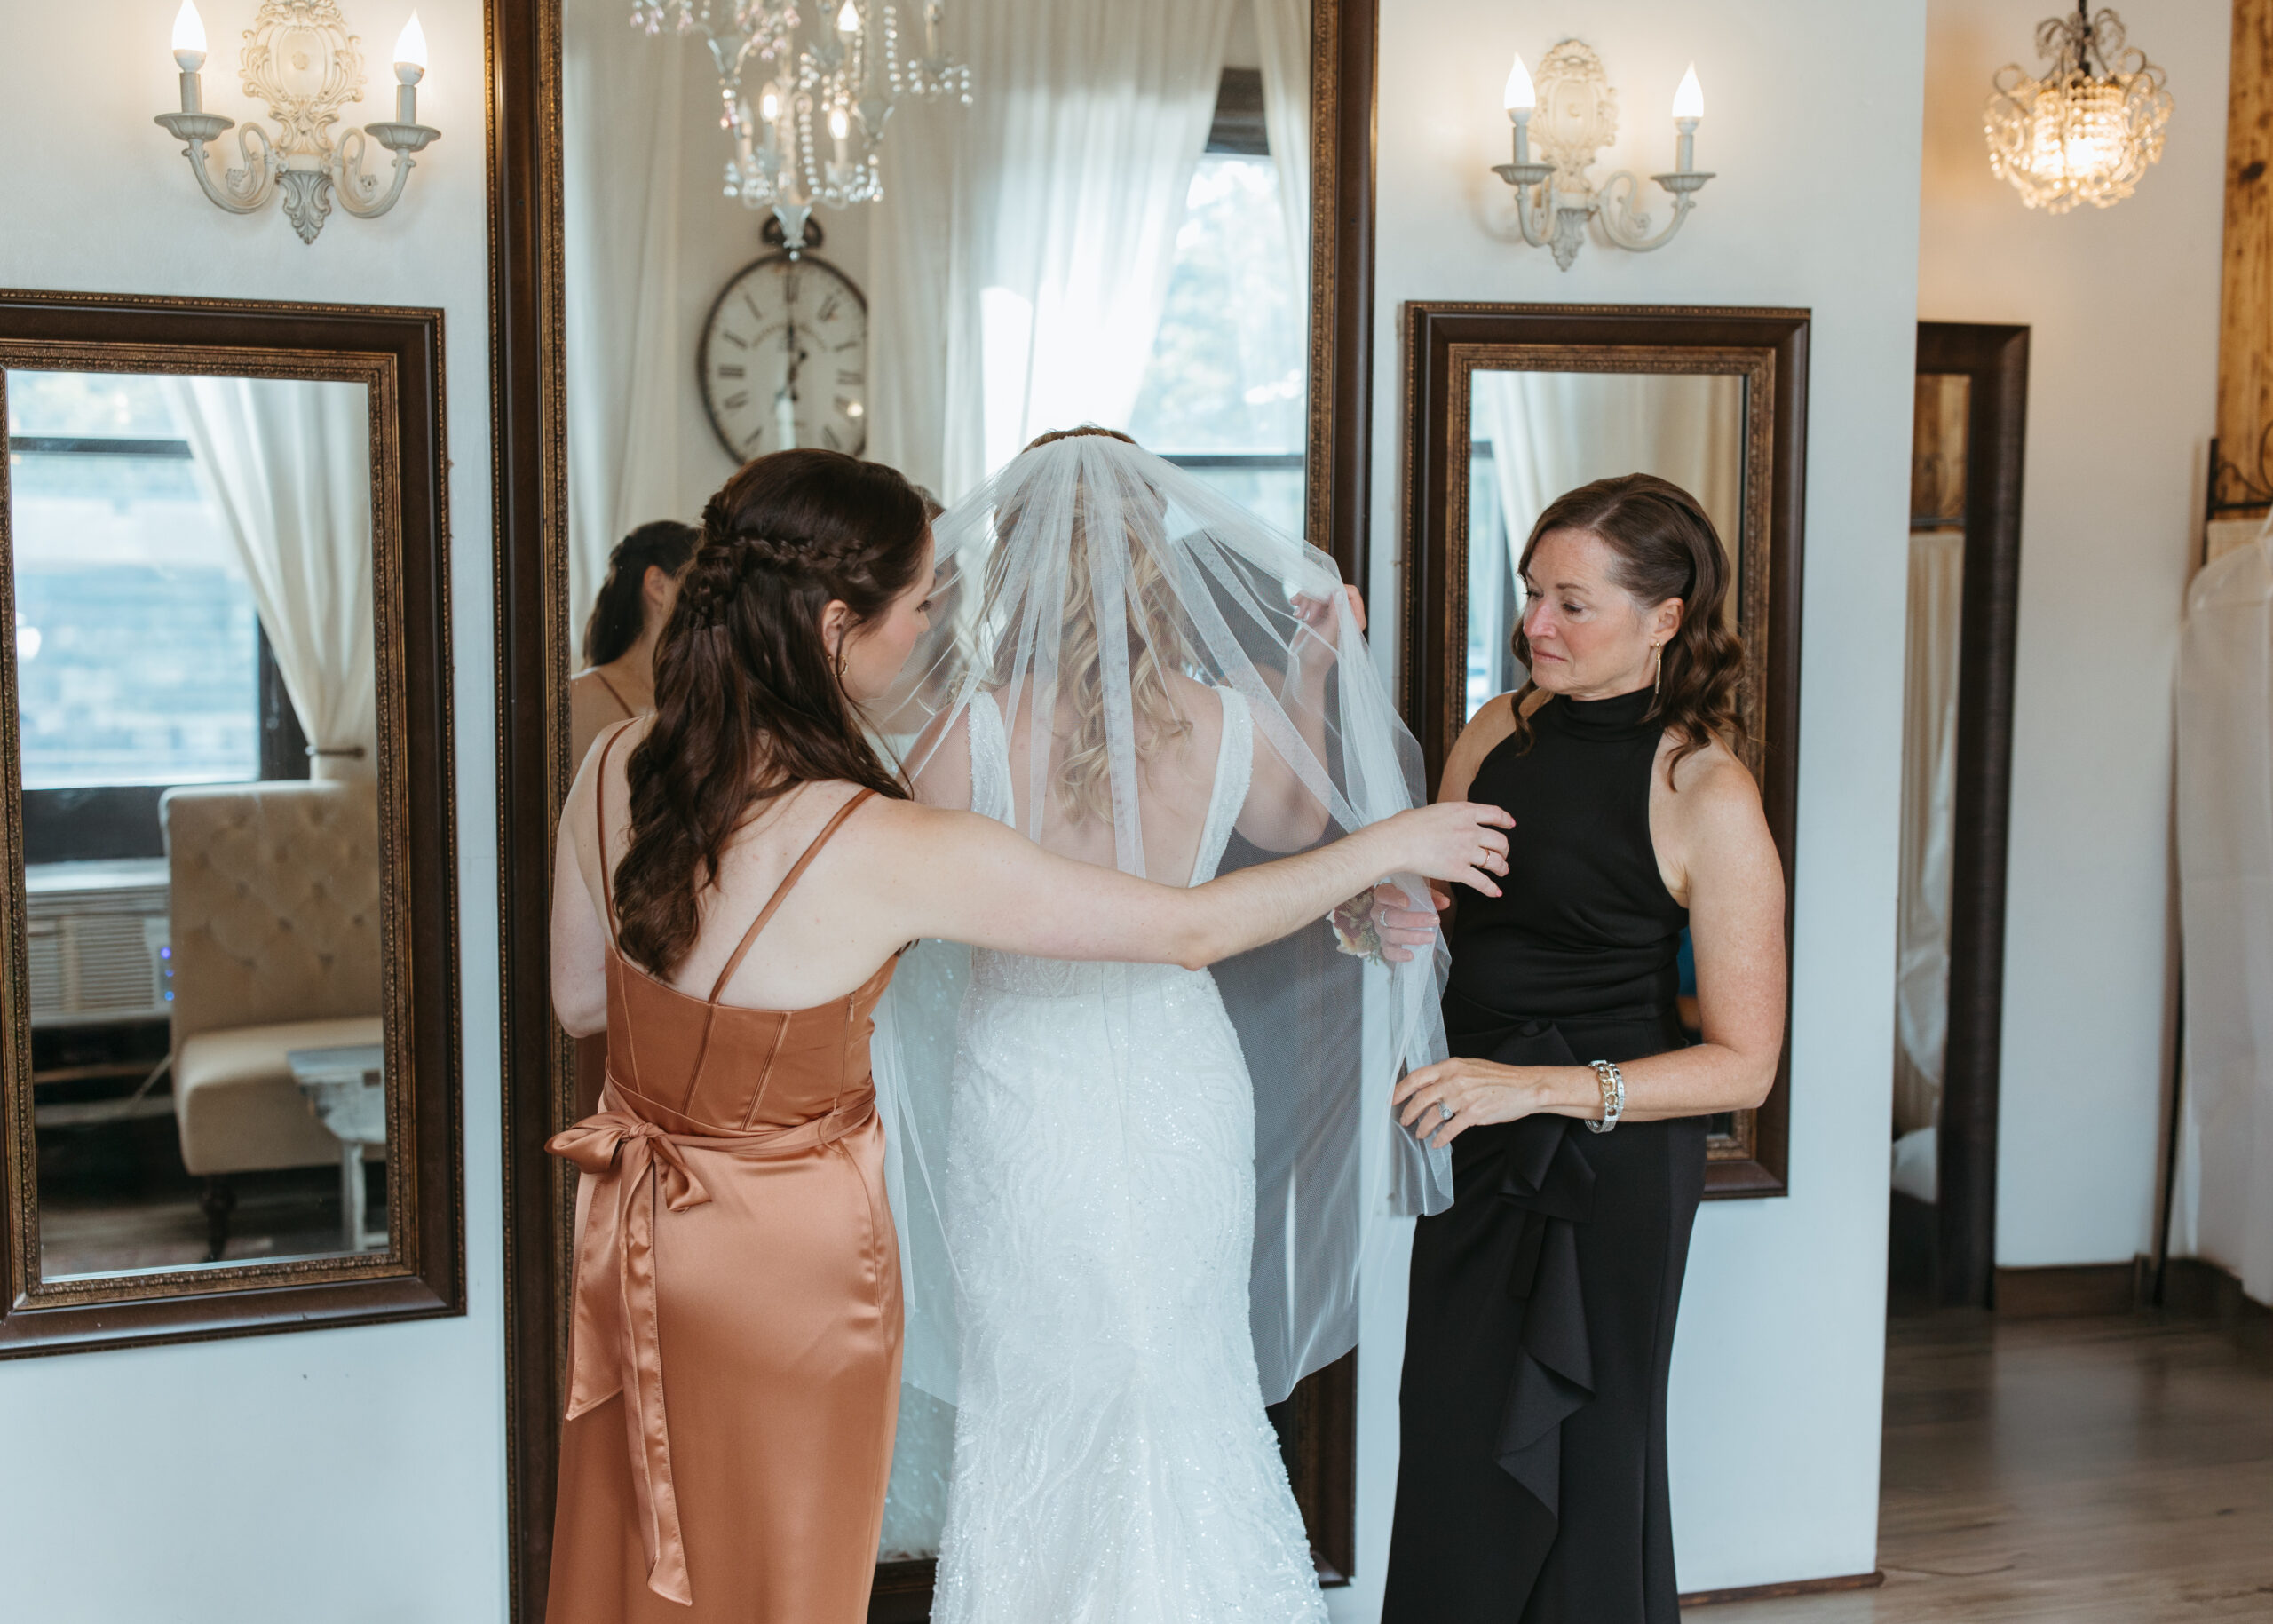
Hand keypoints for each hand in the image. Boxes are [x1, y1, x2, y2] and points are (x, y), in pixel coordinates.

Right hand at [1289, 583, 1364, 652]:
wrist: (1302, 664)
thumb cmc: (1318, 655)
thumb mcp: (1328, 634)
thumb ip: (1336, 613)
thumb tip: (1340, 592)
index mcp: (1355, 620)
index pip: (1351, 593)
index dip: (1335, 590)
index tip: (1319, 597)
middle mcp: (1345, 615)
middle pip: (1332, 591)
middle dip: (1316, 598)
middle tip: (1306, 614)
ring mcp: (1332, 613)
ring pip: (1320, 593)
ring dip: (1307, 601)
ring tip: (1299, 615)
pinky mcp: (1319, 613)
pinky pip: (1312, 598)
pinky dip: (1302, 601)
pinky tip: (1296, 612)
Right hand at [1372, 881, 1439, 963]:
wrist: (1403, 913)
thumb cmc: (1411, 899)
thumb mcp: (1421, 893)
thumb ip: (1432, 896)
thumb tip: (1445, 902)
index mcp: (1383, 894)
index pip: (1384, 894)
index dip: (1394, 898)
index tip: (1407, 903)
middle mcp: (1378, 912)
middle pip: (1390, 917)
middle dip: (1413, 920)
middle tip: (1434, 921)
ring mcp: (1380, 929)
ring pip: (1391, 934)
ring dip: (1412, 937)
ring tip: (1431, 937)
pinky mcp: (1385, 943)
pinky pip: (1388, 951)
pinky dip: (1398, 954)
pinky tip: (1411, 955)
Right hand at [1383, 802, 1510, 895]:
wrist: (1397, 841)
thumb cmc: (1406, 825)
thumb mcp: (1433, 811)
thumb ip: (1446, 816)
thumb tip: (1441, 821)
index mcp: (1464, 811)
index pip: (1495, 814)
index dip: (1506, 820)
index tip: (1510, 825)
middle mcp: (1470, 830)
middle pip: (1500, 840)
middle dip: (1504, 849)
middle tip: (1502, 855)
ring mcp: (1466, 851)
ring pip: (1495, 861)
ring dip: (1502, 868)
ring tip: (1502, 871)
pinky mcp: (1458, 871)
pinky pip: (1482, 882)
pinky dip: (1491, 889)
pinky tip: (1496, 892)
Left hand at [1394, 1057, 1560, 1146]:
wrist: (1525, 1086)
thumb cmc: (1499, 1077)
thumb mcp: (1470, 1067)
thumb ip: (1449, 1074)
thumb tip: (1428, 1084)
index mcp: (1451, 1066)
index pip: (1417, 1077)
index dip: (1400, 1089)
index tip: (1392, 1099)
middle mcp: (1454, 1080)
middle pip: (1420, 1098)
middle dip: (1408, 1112)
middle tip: (1404, 1120)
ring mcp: (1464, 1098)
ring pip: (1432, 1116)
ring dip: (1422, 1127)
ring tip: (1420, 1133)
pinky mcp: (1474, 1114)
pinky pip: (1450, 1130)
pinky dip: (1440, 1138)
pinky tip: (1437, 1143)